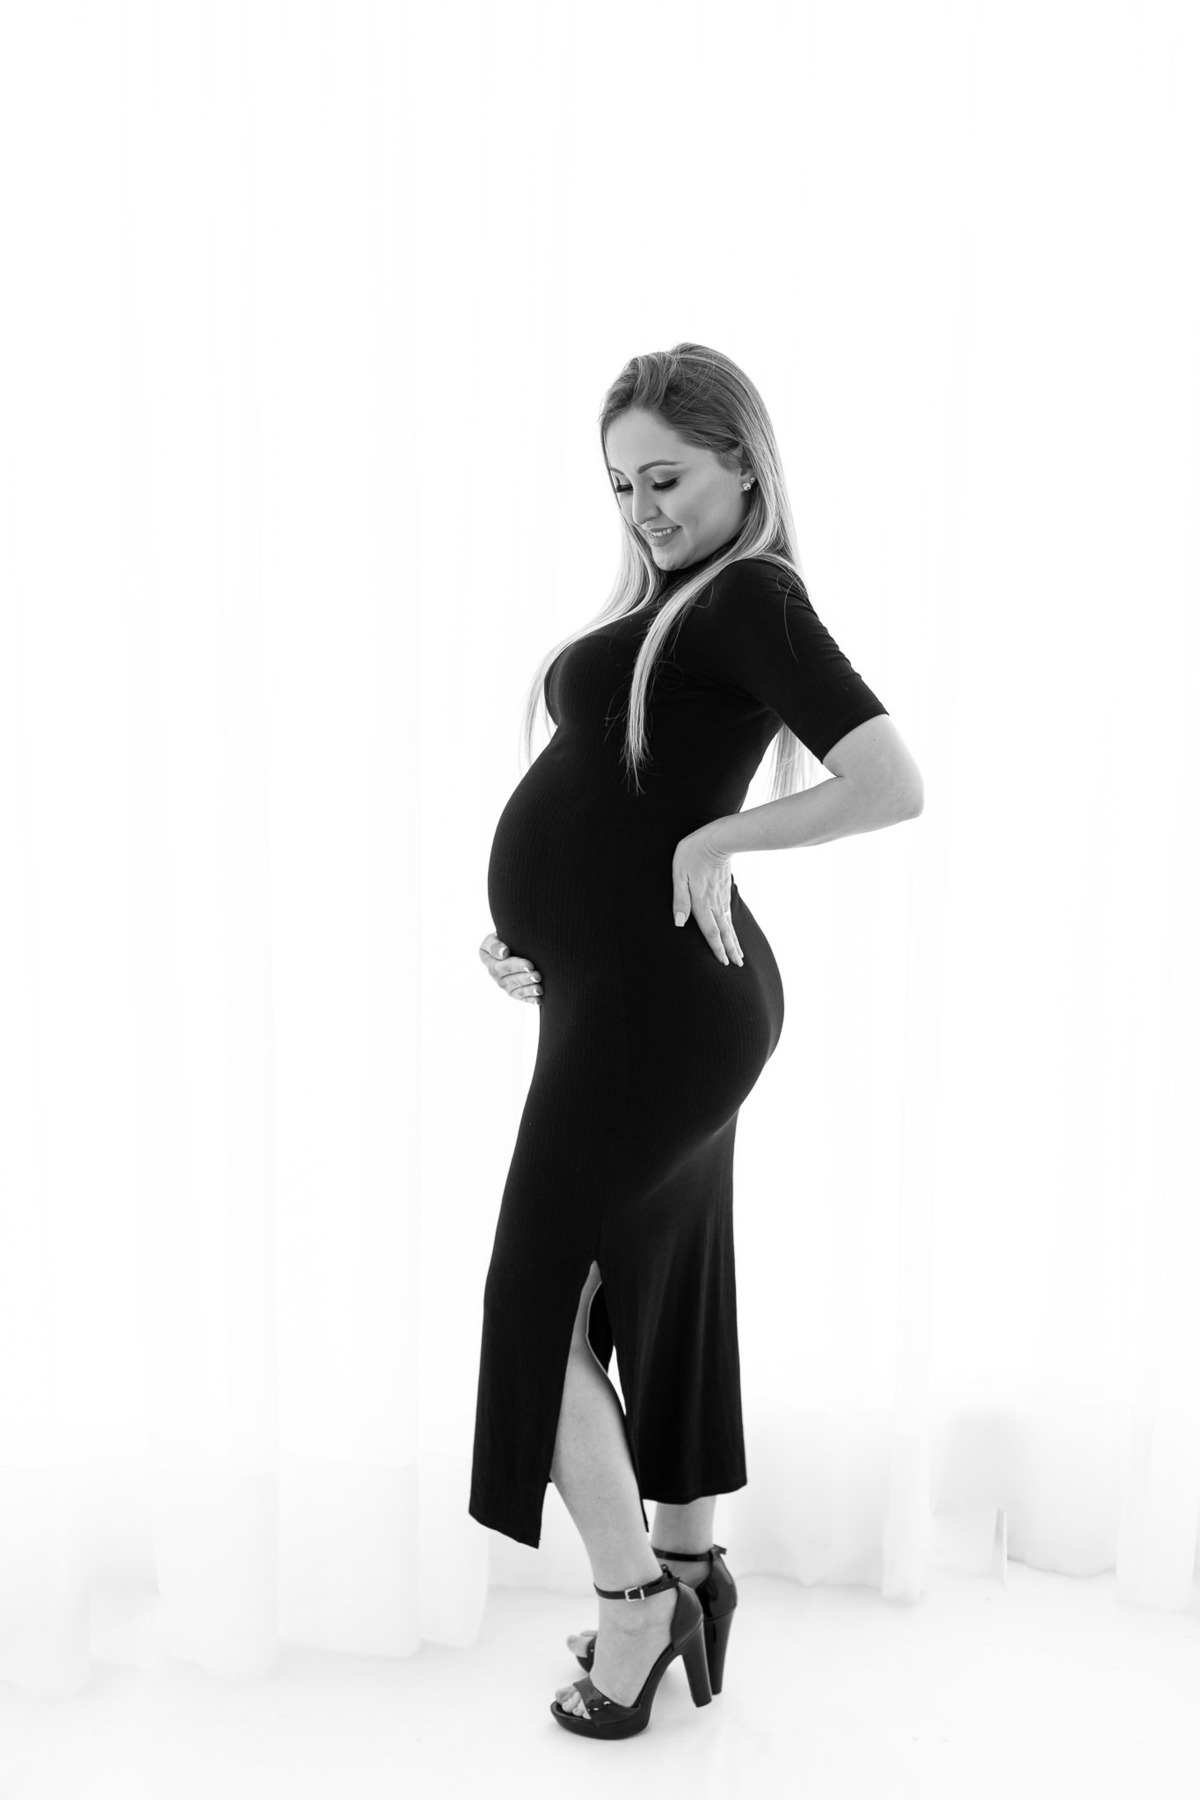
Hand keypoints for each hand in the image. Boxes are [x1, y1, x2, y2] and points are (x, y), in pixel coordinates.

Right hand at [479, 931, 542, 1003]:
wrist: (510, 946)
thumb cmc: (502, 940)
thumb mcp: (493, 938)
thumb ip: (494, 945)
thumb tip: (504, 953)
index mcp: (489, 962)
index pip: (503, 965)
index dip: (517, 966)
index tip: (530, 965)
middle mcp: (496, 976)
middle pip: (511, 980)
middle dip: (525, 979)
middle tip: (538, 976)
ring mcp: (505, 985)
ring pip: (517, 990)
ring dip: (529, 990)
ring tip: (539, 989)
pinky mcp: (514, 992)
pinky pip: (522, 997)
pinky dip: (531, 999)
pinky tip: (539, 1000)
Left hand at [672, 827, 743, 966]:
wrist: (718, 838)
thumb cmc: (692, 854)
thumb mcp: (679, 875)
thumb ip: (679, 899)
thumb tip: (679, 923)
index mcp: (701, 902)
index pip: (710, 931)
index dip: (716, 948)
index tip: (723, 963)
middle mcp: (714, 903)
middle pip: (724, 932)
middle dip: (730, 950)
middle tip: (738, 965)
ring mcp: (722, 896)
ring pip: (729, 924)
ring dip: (734, 941)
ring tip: (740, 954)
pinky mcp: (726, 889)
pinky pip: (729, 913)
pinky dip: (733, 926)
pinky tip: (733, 930)